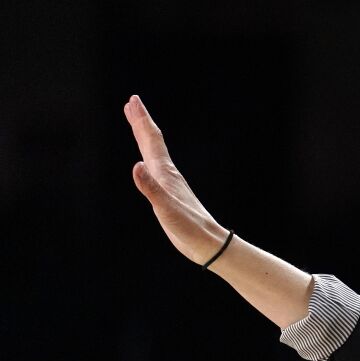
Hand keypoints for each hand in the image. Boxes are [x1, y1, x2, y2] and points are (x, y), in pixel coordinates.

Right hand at [124, 94, 227, 263]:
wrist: (209, 243)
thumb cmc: (189, 227)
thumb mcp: (165, 208)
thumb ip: (151, 188)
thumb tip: (136, 166)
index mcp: (165, 173)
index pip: (151, 140)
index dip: (141, 120)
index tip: (133, 100)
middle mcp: (168, 174)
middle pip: (152, 142)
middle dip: (141, 122)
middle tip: (132, 102)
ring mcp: (170, 184)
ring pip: (154, 154)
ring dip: (144, 137)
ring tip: (138, 125)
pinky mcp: (170, 195)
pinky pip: (155, 170)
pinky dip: (148, 160)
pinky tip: (146, 163)